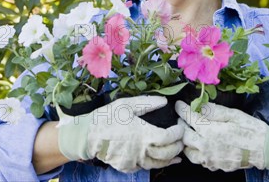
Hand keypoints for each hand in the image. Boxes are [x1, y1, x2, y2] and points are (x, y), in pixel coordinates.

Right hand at [57, 96, 183, 172]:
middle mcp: (141, 150)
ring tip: (176, 156)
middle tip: (181, 141)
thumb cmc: (107, 117)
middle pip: (167, 154)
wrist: (87, 135)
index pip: (169, 138)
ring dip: (169, 160)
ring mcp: (134, 161)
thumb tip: (164, 101)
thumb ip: (147, 103)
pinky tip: (157, 160)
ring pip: (157, 164)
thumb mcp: (127, 105)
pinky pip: (144, 167)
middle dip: (177, 147)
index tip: (180, 127)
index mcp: (144, 134)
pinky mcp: (127, 167)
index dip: (178, 133)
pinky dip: (154, 164)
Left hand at [175, 101, 268, 171]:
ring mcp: (210, 159)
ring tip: (191, 131)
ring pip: (188, 151)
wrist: (265, 150)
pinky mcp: (214, 167)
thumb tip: (198, 105)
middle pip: (184, 136)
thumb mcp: (234, 114)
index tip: (179, 105)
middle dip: (181, 125)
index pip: (189, 118)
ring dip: (186, 140)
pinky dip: (196, 151)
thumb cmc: (251, 129)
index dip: (182, 110)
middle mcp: (206, 147)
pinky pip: (198, 160)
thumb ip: (214, 111)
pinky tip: (202, 144)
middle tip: (184, 118)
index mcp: (211, 131)